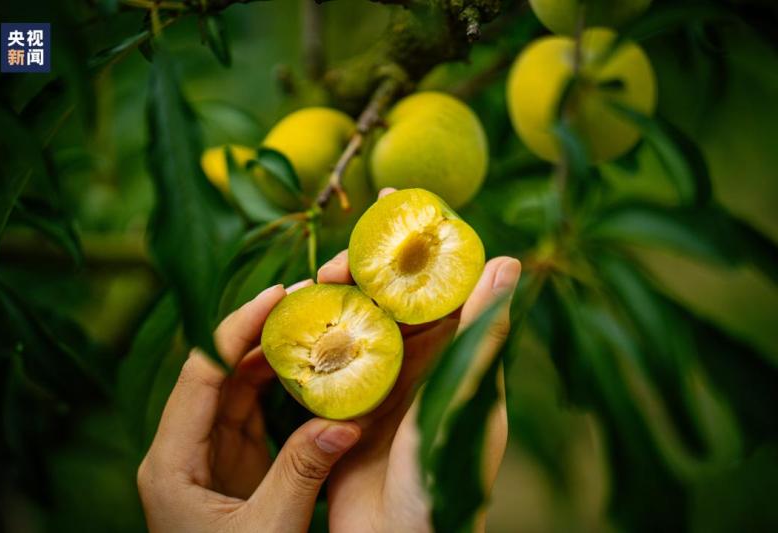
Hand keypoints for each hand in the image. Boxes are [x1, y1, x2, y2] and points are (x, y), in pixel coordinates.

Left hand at [137, 283, 361, 532]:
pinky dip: (280, 386)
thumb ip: (304, 472)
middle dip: (258, 332)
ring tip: (311, 322)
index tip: (277, 296)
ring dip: (272, 354)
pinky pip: (253, 410)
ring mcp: (208, 453)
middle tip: (305, 299)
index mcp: (171, 461)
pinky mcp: (233, 462)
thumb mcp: (270, 532)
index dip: (236, 329)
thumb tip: (350, 419)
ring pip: (236, 386)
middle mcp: (183, 448)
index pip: (201, 374)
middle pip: (217, 371)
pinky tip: (308, 365)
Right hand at [319, 188, 521, 532]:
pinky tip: (285, 326)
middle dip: (360, 270)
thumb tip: (508, 258)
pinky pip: (326, 359)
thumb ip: (482, 334)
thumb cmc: (444, 486)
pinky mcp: (344, 407)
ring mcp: (379, 383)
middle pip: (388, 297)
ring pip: (354, 321)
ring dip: (330, 299)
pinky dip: (308, 337)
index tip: (388, 207)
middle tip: (332, 263)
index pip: (436, 283)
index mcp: (454, 355)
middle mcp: (418, 362)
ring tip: (304, 292)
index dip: (414, 244)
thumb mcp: (463, 404)